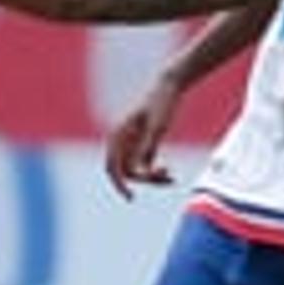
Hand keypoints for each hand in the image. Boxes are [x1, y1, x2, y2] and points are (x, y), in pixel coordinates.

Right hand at [103, 75, 183, 196]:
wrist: (169, 88)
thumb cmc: (162, 103)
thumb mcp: (158, 126)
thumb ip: (149, 147)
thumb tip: (143, 170)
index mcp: (118, 135)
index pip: (112, 166)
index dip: (118, 184)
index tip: (131, 197)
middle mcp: (121, 142)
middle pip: (126, 172)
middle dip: (144, 180)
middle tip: (167, 179)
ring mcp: (131, 145)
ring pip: (136, 172)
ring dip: (152, 178)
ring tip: (171, 178)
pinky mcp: (142, 146)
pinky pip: (145, 166)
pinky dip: (155, 172)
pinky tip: (169, 173)